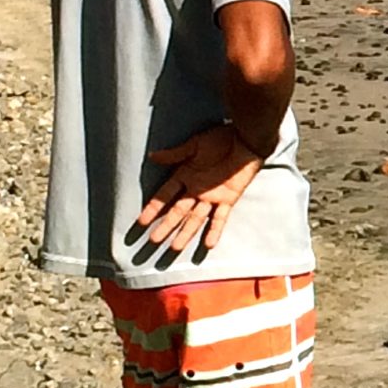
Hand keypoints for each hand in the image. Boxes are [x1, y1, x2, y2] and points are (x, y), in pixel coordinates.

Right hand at [132, 125, 265, 260]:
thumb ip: (174, 154)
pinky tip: (208, 245)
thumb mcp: (194, 145)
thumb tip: (152, 156)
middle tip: (153, 241)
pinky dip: (214, 231)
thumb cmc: (220, 138)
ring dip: (185, 233)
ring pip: (195, 219)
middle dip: (166, 226)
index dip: (153, 208)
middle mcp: (196, 190)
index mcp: (185, 175)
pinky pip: (220, 218)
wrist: (246, 138)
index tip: (141, 222)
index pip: (165, 196)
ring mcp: (212, 197)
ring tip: (174, 249)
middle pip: (177, 212)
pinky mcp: (228, 199)